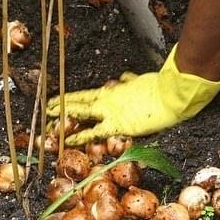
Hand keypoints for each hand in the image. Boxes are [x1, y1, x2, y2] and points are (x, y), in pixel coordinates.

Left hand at [46, 45, 219, 144]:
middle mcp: (108, 99)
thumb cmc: (160, 87)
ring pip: (80, 112)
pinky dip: (79, 137)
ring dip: (63, 116)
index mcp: (113, 91)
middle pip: (79, 102)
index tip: (59, 100)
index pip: (87, 96)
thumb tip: (124, 78)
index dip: (72, 98)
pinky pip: (94, 132)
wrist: (171, 93)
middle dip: (62, 106)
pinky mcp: (118, 124)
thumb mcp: (140, 81)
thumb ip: (130, 81)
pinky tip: (66, 141)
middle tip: (47, 108)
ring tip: (48, 119)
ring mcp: (110, 111)